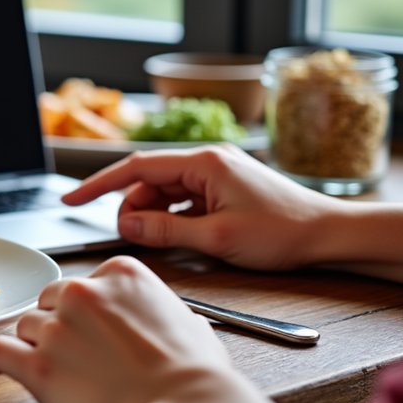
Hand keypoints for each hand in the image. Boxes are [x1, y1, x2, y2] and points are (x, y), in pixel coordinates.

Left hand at [0, 256, 337, 402]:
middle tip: (73, 353)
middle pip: (48, 302)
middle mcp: (82, 293)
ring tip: (55, 369)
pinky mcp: (38, 366)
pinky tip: (0, 367)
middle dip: (56, 325)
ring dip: (34, 346)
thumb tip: (181, 323)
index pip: (81, 284)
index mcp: (119, 274)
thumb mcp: (192, 324)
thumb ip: (168, 312)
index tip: (89, 330)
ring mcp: (56, 328)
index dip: (83, 311)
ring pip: (24, 327)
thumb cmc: (195, 376)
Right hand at [62, 144, 343, 270]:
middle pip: (149, 181)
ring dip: (154, 216)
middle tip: (132, 238)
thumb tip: (127, 224)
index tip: (70, 199)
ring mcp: (217, 175)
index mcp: (204, 162)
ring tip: (160, 242)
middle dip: (132, 208)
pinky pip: (184, 201)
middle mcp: (208, 161)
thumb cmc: (283, 233)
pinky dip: (173, 218)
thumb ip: (166, 230)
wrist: (331, 235)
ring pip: (165, 193)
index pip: (136, 167)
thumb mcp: (217, 238)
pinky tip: (178, 238)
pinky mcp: (225, 190)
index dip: (99, 184)